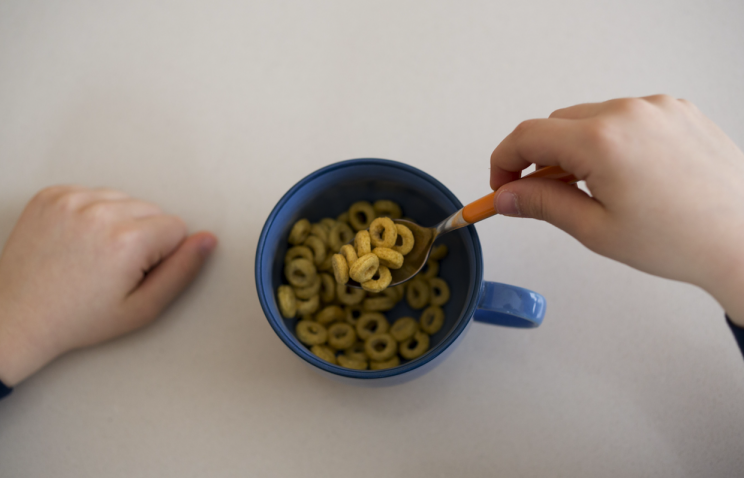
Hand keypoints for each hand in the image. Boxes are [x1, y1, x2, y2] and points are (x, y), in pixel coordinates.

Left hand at [0, 187, 216, 385]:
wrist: (16, 317)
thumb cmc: (76, 319)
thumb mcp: (143, 308)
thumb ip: (182, 271)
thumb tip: (207, 241)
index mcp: (126, 241)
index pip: (177, 227)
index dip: (163, 254)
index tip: (136, 273)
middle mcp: (99, 213)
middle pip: (152, 210)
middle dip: (143, 236)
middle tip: (115, 267)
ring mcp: (71, 200)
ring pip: (125, 199)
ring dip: (119, 221)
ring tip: (96, 254)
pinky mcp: (52, 195)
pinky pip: (94, 193)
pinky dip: (92, 213)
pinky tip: (79, 241)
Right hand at [490, 95, 743, 324]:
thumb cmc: (681, 240)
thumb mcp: (595, 229)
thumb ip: (541, 204)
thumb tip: (507, 196)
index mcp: (602, 141)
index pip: (527, 136)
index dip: (503, 161)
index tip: (502, 185)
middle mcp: (629, 112)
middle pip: (556, 124)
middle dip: (539, 158)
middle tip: (543, 194)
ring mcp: (657, 108)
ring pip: (590, 118)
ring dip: (576, 148)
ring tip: (594, 189)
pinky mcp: (678, 111)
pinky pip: (625, 117)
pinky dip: (611, 140)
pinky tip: (626, 175)